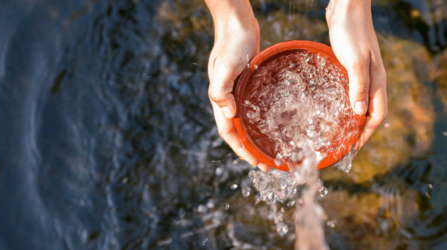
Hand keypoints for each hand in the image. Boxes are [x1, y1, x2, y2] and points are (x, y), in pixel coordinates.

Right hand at [206, 0, 268, 170]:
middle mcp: (229, 100)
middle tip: (268, 164)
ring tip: (271, 149)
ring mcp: (238, 93)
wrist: (237, 26)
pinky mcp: (248, 86)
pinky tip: (274, 123)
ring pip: (246, 122)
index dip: (241, 150)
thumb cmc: (231, 45)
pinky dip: (261, 121)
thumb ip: (221, 91)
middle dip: (251, 150)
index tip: (256, 163)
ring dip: (256, 138)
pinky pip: (254, 109)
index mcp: (221, 101)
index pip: (229, 133)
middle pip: (238, 132)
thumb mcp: (225, 67)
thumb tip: (228, 115)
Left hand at [326, 0, 387, 148]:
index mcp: (376, 81)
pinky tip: (333, 107)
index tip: (354, 148)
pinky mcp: (351, 67)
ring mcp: (363, 74)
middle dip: (360, 131)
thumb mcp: (354, 61)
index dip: (367, 133)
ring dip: (353, 119)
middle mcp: (372, 80)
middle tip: (345, 145)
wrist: (347, 10)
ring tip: (339, 132)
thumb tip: (359, 113)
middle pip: (370, 112)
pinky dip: (346, 104)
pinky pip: (351, 92)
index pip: (377, 115)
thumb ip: (358, 86)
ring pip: (361, 103)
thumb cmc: (351, 33)